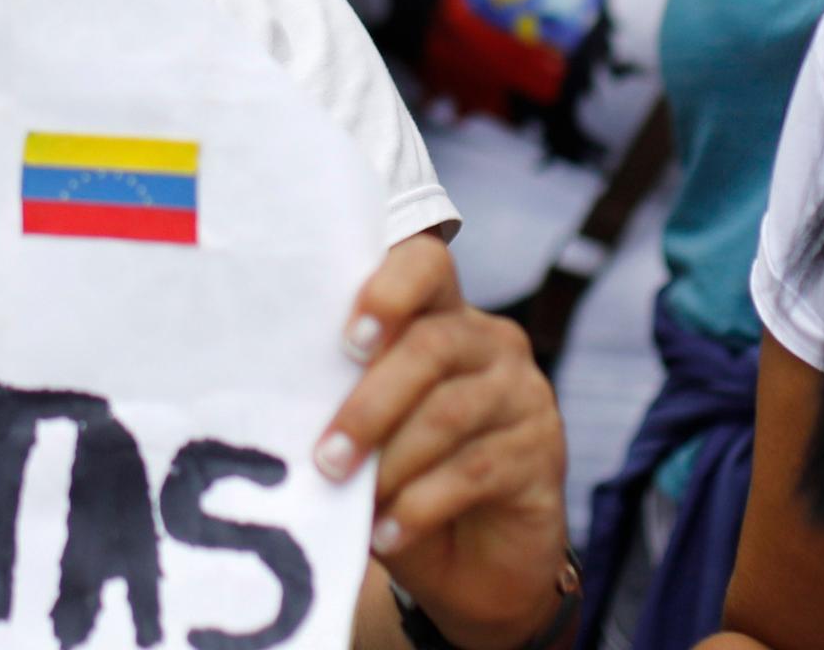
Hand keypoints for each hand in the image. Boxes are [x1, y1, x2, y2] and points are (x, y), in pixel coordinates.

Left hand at [320, 237, 569, 649]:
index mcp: (442, 316)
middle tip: (326, 457)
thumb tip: (282, 402)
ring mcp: (523, 395)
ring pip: (449, 412)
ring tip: (349, 498)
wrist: (475, 559)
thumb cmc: (405, 479)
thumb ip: (346, 400)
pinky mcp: (542, 453)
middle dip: (369, 404)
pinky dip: (419, 506)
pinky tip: (387, 534)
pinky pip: (474, 471)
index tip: (349, 340)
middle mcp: (491, 343)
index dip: (389, 289)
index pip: (425, 264)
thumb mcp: (374, 433)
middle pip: (431, 346)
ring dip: (390, 461)